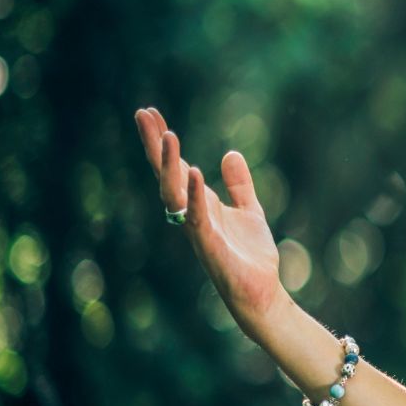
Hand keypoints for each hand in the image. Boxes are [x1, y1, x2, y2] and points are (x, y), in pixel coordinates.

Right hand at [134, 107, 290, 330]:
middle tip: (144, 114)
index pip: (174, 166)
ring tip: (168, 134)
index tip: (149, 112)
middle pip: (166, 174)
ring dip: (170, 165)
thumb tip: (230, 154)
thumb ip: (239, 184)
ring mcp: (198, 230)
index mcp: (200, 203)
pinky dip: (193, 195)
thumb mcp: (250, 210)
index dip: (162, 142)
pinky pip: (197, 218)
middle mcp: (192, 214)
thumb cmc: (250, 256)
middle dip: (155, 145)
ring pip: (175, 193)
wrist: (261, 292)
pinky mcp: (210, 246)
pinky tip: (192, 172)